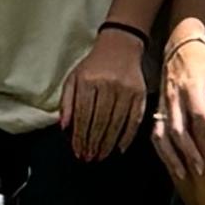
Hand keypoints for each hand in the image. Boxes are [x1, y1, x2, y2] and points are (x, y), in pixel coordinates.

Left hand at [58, 26, 150, 161]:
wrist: (120, 46)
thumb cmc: (93, 66)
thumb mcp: (74, 77)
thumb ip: (67, 102)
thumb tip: (64, 127)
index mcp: (88, 80)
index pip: (83, 114)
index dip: (80, 136)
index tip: (77, 151)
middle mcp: (107, 85)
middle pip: (100, 121)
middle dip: (93, 143)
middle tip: (89, 158)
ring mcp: (126, 90)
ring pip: (116, 124)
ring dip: (108, 144)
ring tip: (101, 156)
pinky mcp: (140, 94)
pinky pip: (134, 120)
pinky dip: (127, 137)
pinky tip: (119, 148)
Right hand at [151, 28, 204, 177]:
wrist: (180, 46)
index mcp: (191, 84)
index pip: (199, 110)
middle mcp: (174, 95)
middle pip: (178, 127)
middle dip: (189, 150)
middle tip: (203, 169)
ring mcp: (164, 103)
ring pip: (163, 133)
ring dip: (172, 155)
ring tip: (185, 175)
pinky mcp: (159, 109)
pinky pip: (156, 133)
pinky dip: (163, 151)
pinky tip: (173, 166)